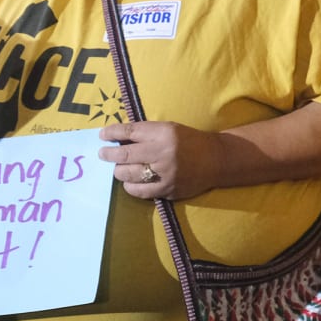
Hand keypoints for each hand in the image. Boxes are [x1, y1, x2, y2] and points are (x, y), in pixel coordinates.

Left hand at [100, 121, 220, 199]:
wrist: (217, 160)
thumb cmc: (190, 141)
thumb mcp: (170, 129)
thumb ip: (146, 134)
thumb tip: (118, 139)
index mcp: (164, 133)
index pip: (130, 131)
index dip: (112, 133)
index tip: (102, 135)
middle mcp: (163, 152)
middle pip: (124, 155)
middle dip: (108, 154)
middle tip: (103, 154)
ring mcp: (164, 173)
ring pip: (128, 174)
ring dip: (119, 171)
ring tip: (119, 168)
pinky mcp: (167, 189)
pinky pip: (139, 191)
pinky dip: (130, 186)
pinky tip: (130, 182)